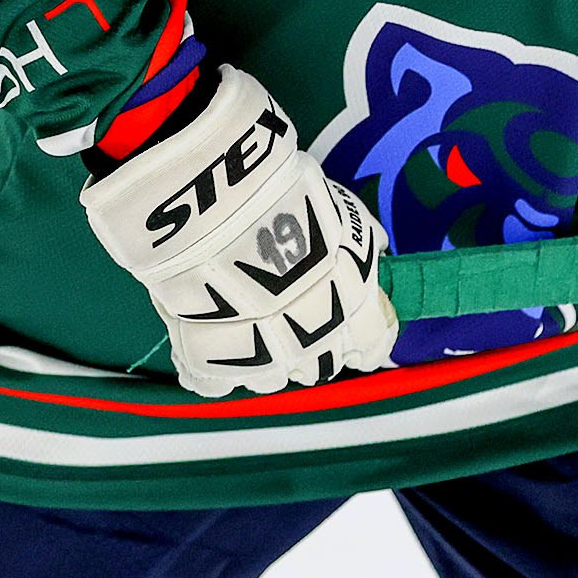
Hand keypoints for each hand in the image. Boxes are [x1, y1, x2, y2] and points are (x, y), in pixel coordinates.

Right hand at [81, 65, 397, 394]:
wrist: (218, 209)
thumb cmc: (284, 196)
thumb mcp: (339, 213)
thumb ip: (355, 244)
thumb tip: (375, 251)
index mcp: (354, 305)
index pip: (373, 343)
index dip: (363, 339)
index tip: (353, 335)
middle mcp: (315, 340)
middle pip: (319, 364)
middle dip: (308, 346)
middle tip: (285, 318)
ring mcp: (262, 359)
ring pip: (268, 378)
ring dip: (259, 358)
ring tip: (237, 324)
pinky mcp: (210, 362)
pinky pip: (212, 380)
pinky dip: (208, 369)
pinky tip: (203, 349)